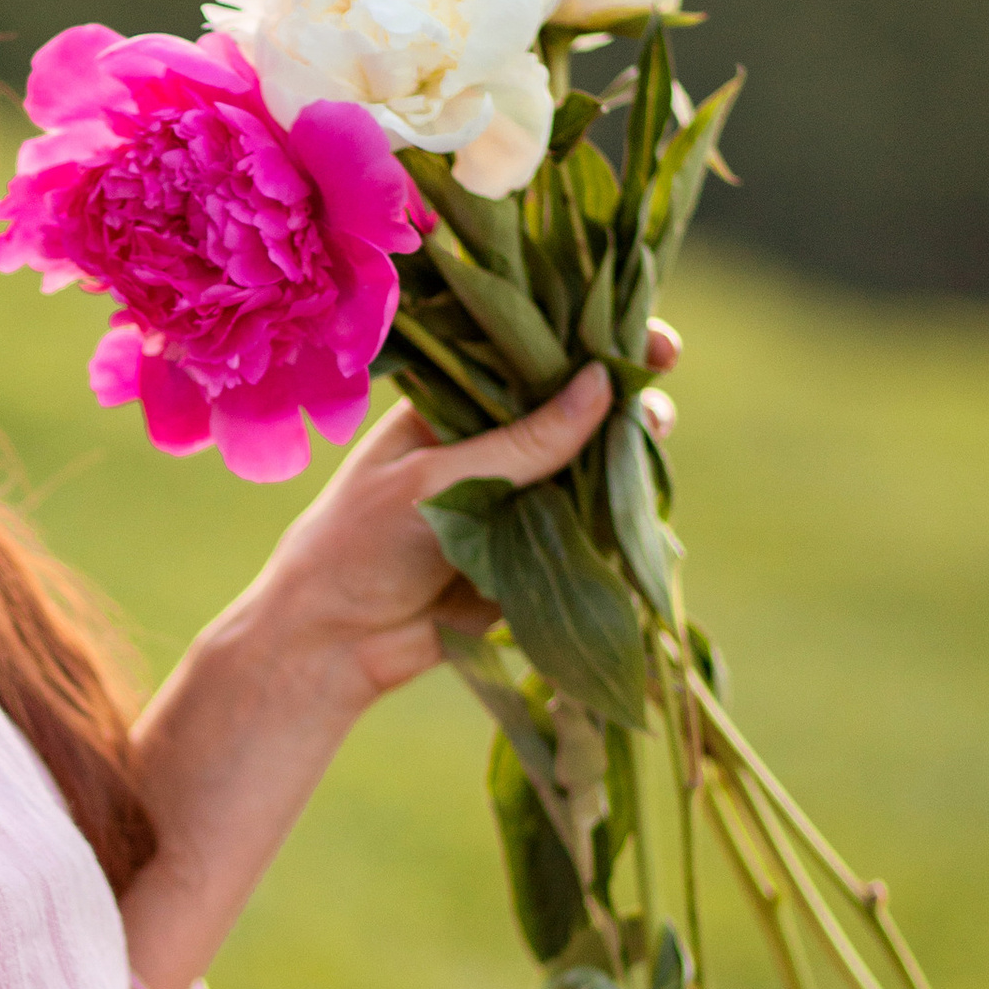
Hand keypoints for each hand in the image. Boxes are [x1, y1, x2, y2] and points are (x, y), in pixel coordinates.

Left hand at [253, 322, 681, 712]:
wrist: (335, 644)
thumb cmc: (362, 543)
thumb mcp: (439, 480)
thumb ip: (523, 441)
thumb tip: (602, 381)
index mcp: (455, 404)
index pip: (535, 357)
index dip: (594, 344)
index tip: (651, 344)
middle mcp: (492, 443)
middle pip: (576, 410)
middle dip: (624, 401)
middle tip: (653, 406)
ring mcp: (518, 498)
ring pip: (590, 468)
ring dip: (627, 457)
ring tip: (651, 443)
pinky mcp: (535, 552)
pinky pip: (587, 528)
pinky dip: (617, 519)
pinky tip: (645, 506)